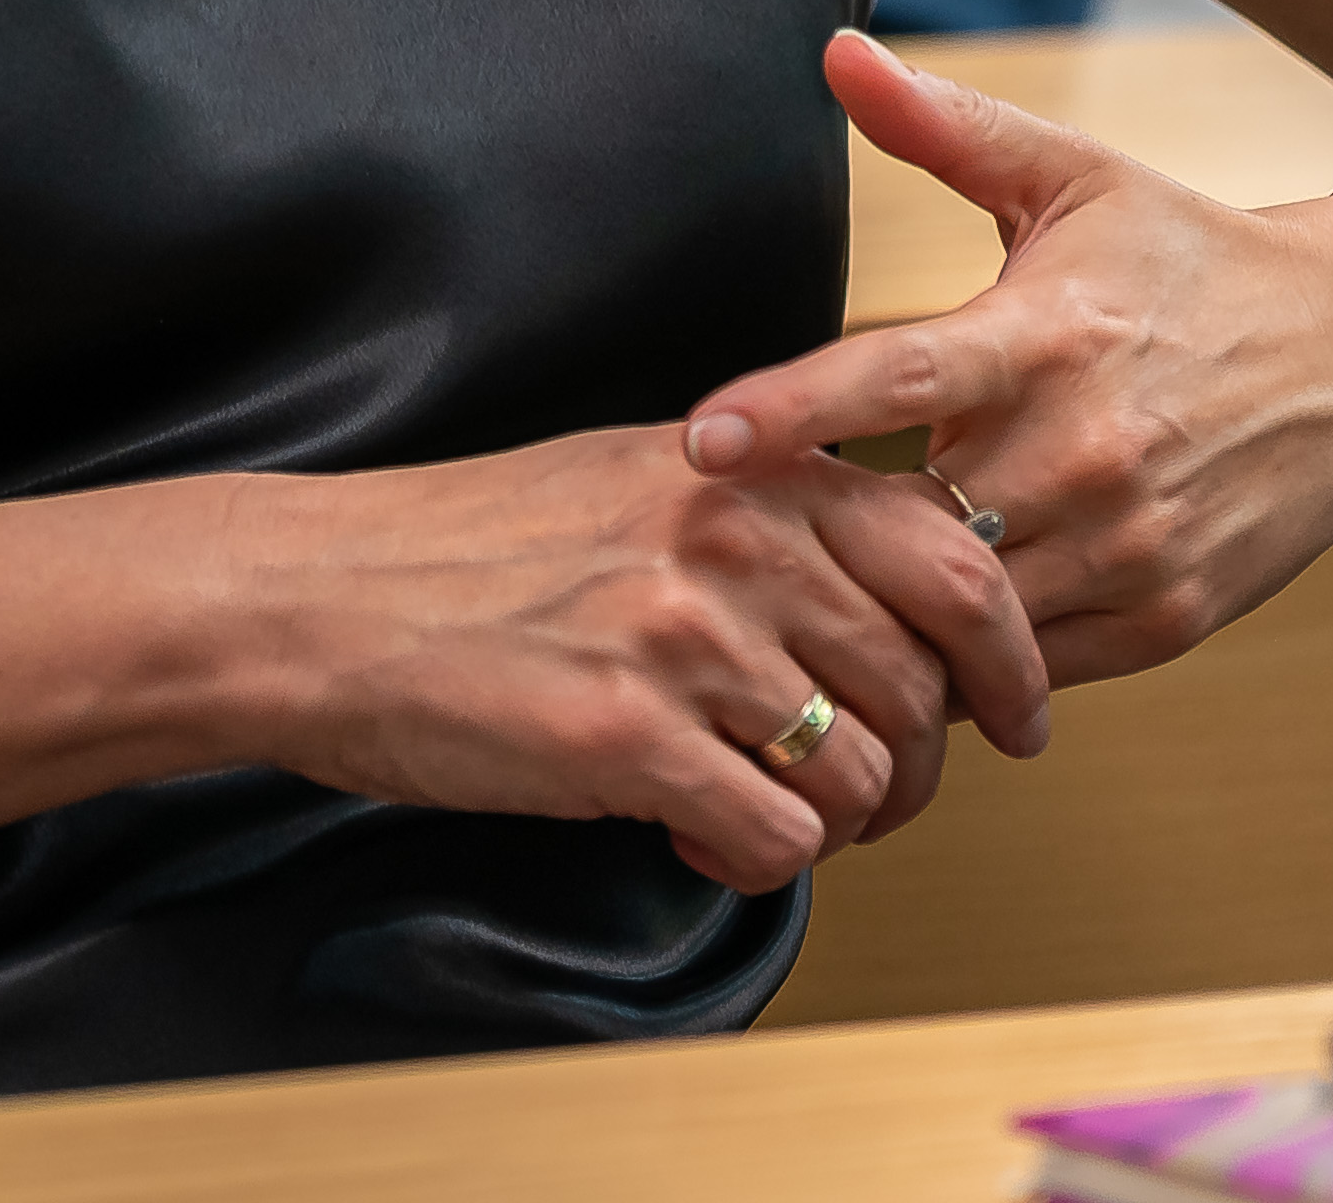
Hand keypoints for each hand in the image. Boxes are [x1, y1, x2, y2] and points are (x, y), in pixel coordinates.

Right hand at [219, 423, 1051, 892]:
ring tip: (760, 812)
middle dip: (920, 768)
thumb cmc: (471, 545)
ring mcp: (683, 638)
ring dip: (835, 825)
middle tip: (870, 797)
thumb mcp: (644, 476)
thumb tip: (896, 604)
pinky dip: (756, 861)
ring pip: (864, 777)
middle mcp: (735, 540)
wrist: (320, 595)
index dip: (1011, 658)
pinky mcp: (627, 738)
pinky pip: (780, 841)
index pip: (959, 560)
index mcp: (752, 470)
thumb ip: (772, 517)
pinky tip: (692, 831)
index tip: (1012, 715)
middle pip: (926, 687)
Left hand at [682, 34, 1332, 686]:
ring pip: (965, 614)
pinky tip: (929, 632)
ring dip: (891, 610)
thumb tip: (837, 50)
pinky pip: (1032, 665)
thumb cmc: (1194, 259)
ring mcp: (1132, 544)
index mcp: (1049, 332)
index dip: (794, 410)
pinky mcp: (1168, 617)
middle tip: (746, 549)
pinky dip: (974, 656)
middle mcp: (1089, 447)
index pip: (899, 376)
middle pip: (912, 520)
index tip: (701, 439)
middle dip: (828, 539)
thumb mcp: (1075, 179)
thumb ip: (945, 127)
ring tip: (818, 603)